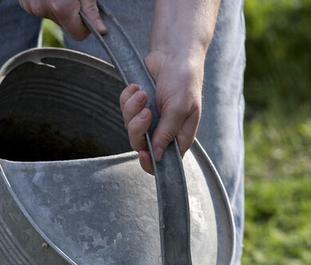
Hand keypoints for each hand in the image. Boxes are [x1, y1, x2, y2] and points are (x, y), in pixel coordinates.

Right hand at [19, 0, 105, 39]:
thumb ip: (91, 10)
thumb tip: (101, 30)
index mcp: (60, 7)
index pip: (77, 34)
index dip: (85, 26)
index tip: (88, 15)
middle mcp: (42, 9)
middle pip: (65, 24)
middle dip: (71, 13)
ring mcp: (31, 6)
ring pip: (53, 16)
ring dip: (58, 6)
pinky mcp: (25, 2)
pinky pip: (41, 8)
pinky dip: (47, 1)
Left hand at [120, 51, 203, 174]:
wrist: (174, 54)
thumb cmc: (184, 80)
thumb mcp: (180, 108)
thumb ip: (167, 133)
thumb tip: (158, 157)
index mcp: (179, 138)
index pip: (164, 162)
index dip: (151, 163)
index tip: (143, 154)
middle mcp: (164, 132)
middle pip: (141, 145)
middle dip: (138, 128)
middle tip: (145, 111)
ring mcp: (150, 119)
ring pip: (130, 127)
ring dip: (132, 109)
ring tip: (142, 92)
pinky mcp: (138, 106)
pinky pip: (124, 110)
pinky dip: (127, 98)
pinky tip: (137, 87)